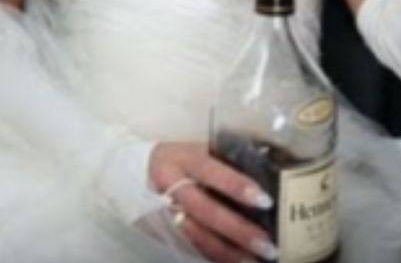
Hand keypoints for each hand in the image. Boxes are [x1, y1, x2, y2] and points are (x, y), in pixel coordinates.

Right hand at [149, 142, 276, 262]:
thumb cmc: (177, 158)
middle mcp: (171, 186)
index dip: (236, 185)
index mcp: (183, 159)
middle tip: (267, 244)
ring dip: (229, 253)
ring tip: (255, 261)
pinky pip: (189, 248)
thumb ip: (224, 157)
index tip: (264, 200)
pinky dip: (213, 257)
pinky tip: (233, 262)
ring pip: (198, 237)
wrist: (133, 172)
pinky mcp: (160, 233)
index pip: (211, 171)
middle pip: (206, 211)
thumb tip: (267, 160)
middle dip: (238, 230)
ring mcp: (163, 213)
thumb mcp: (195, 149)